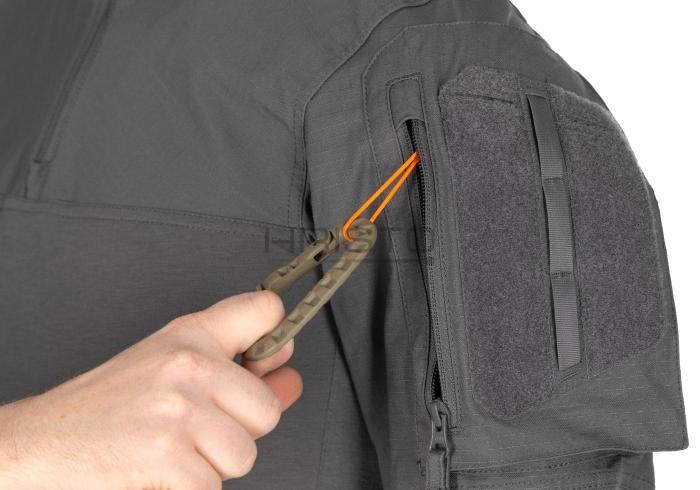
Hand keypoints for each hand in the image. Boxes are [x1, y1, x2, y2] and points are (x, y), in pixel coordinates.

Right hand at [0, 291, 300, 489]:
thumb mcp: (170, 369)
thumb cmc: (106, 407)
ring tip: (176, 450)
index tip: (279, 351)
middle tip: (198, 428)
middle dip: (239, 431)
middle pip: (266, 410)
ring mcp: (179, 410)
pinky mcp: (168, 455)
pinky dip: (191, 489)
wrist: (44, 442)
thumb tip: (288, 373)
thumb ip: (235, 367)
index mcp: (189, 338)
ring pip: (244, 454)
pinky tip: (163, 470)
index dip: (278, 331)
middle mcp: (188, 366)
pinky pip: (213, 486)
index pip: (262, 310)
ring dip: (214, 465)